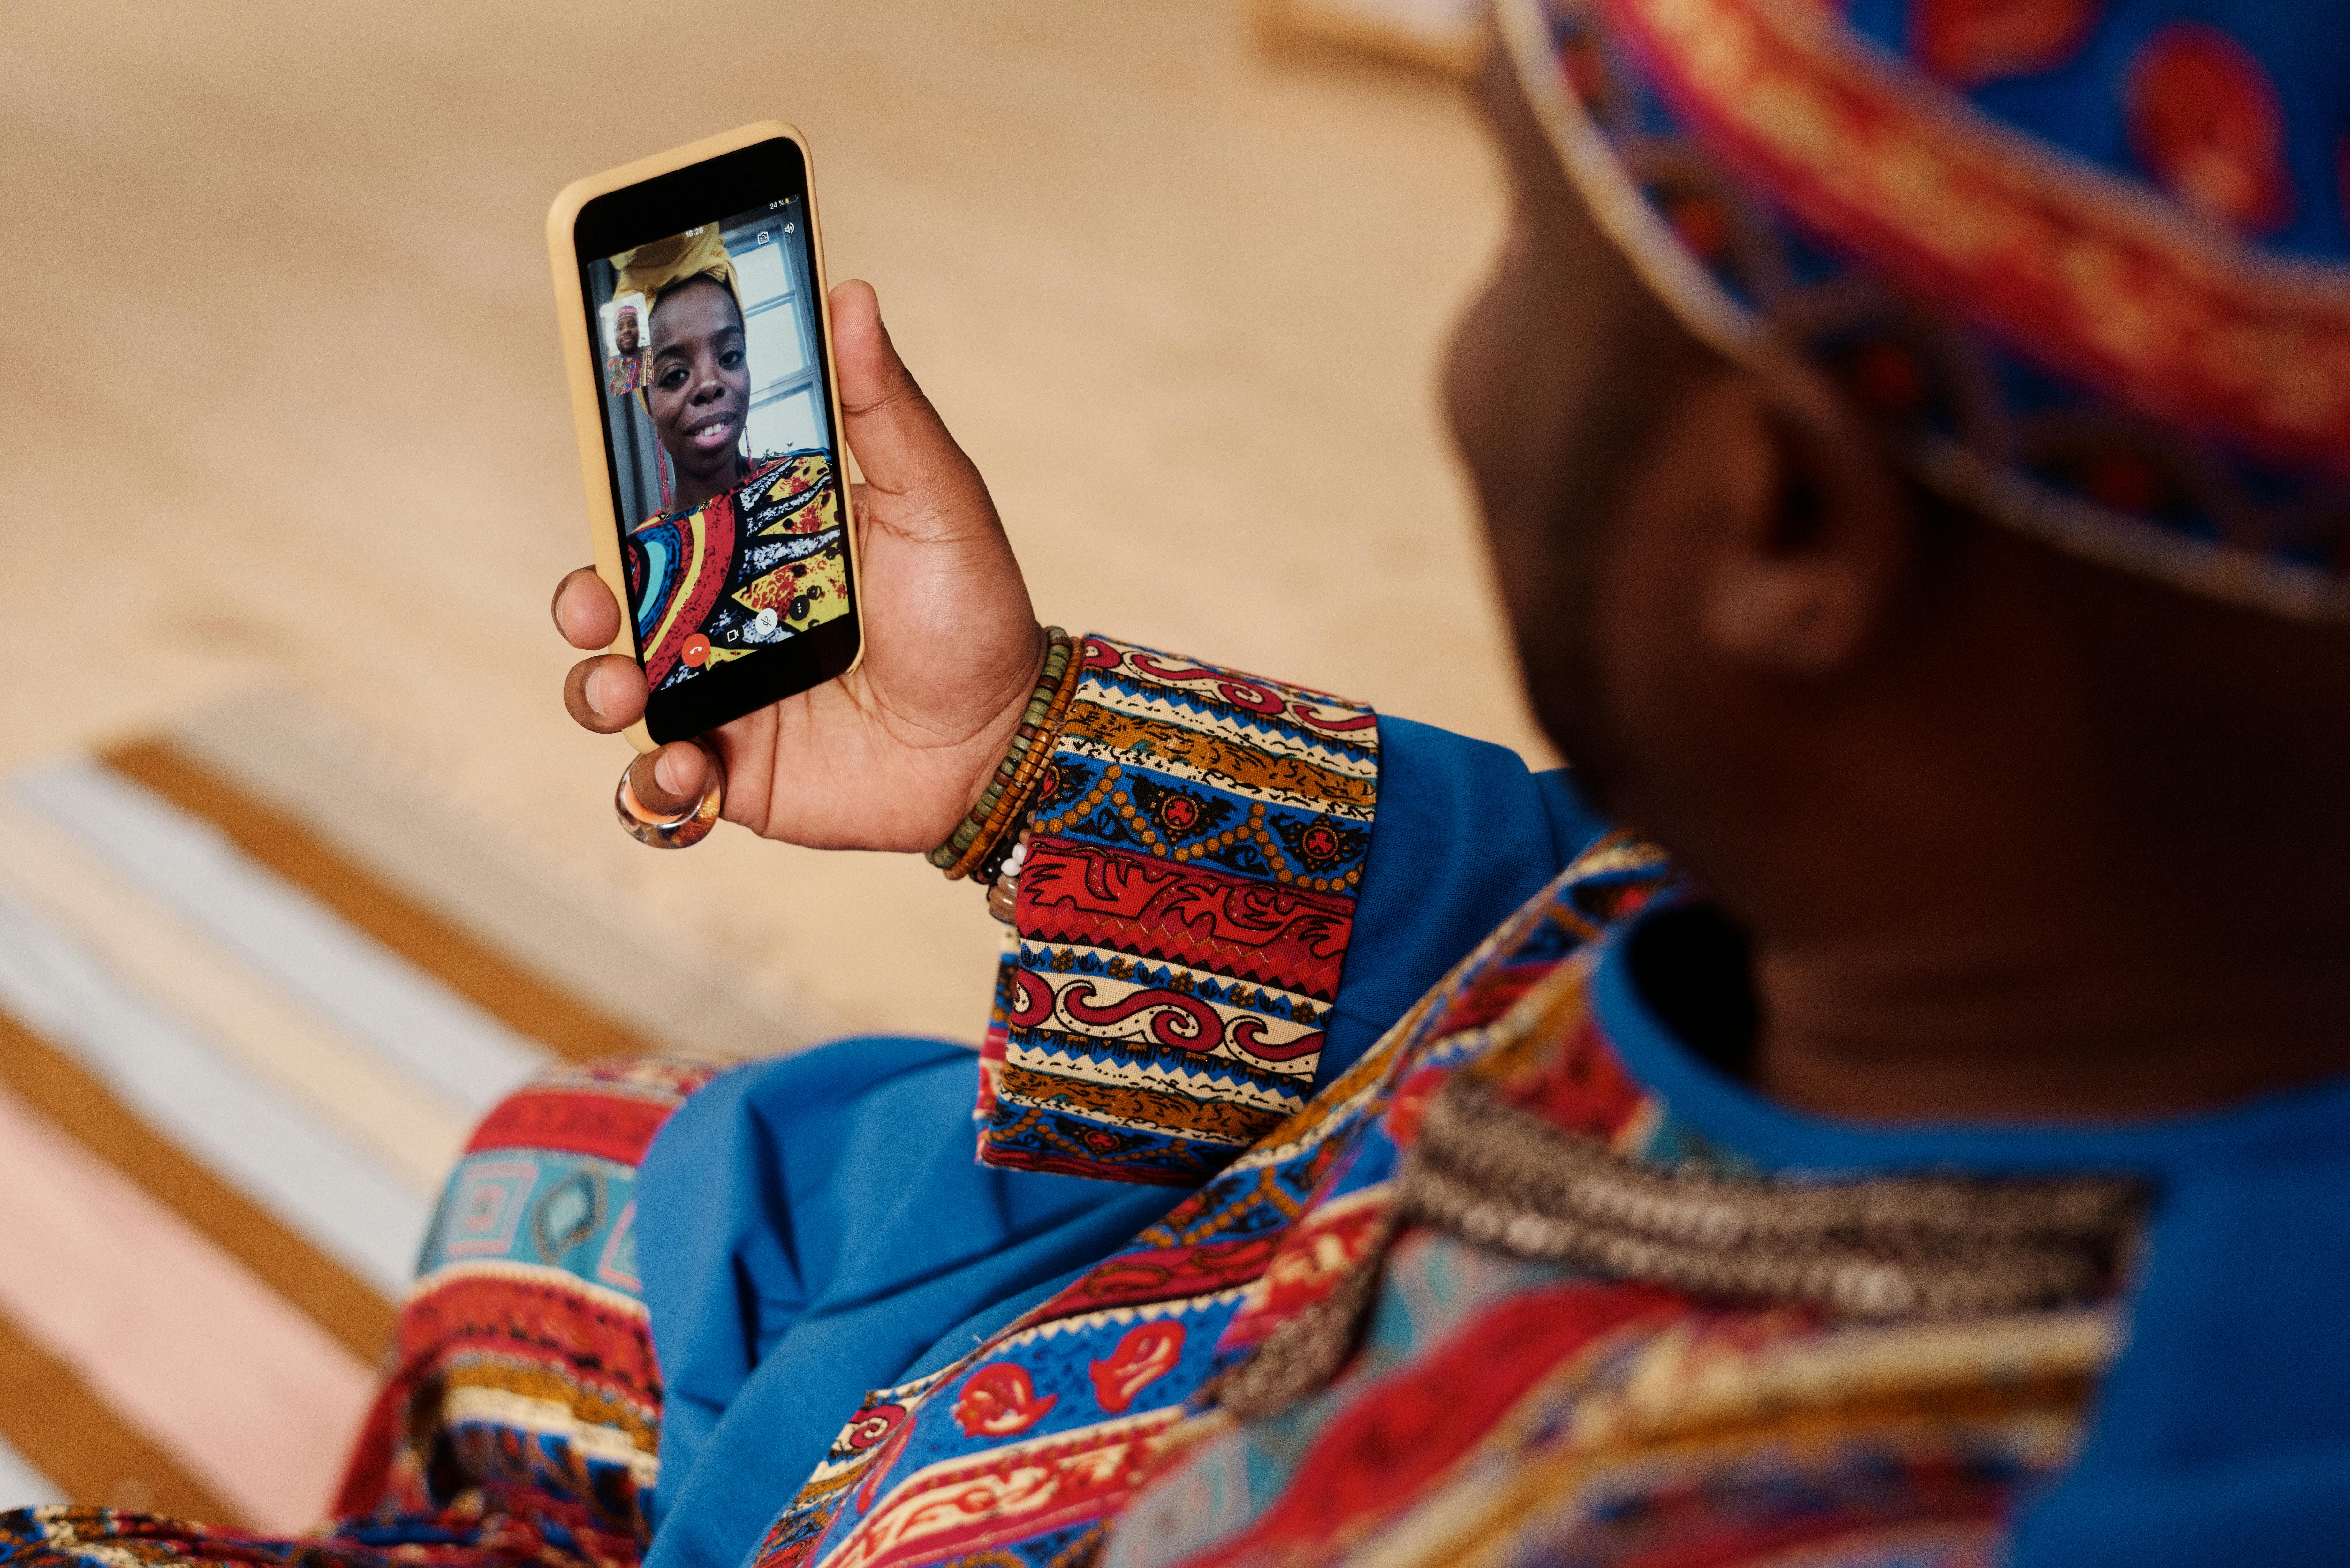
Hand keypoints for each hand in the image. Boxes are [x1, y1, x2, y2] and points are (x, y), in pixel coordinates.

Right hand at [554, 279, 1046, 851]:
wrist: (1004, 737)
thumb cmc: (973, 611)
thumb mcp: (936, 498)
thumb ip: (883, 406)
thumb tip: (850, 294)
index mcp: (754, 546)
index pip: (655, 512)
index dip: (609, 496)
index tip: (597, 478)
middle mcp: (722, 620)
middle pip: (611, 601)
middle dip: (582, 601)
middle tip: (596, 604)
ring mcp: (719, 700)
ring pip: (611, 694)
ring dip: (597, 693)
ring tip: (628, 697)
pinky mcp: (735, 776)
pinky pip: (656, 789)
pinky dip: (652, 789)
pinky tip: (687, 774)